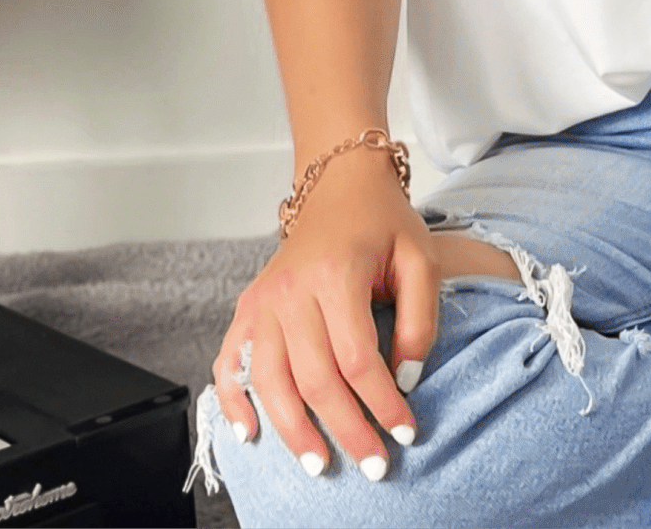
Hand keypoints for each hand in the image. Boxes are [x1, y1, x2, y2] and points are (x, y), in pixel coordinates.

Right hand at [212, 149, 437, 478]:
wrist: (340, 186)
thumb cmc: (384, 223)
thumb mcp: (421, 259)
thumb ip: (420, 320)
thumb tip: (404, 378)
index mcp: (335, 275)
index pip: (358, 359)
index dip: (382, 403)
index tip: (405, 432)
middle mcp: (290, 291)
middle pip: (315, 379)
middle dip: (345, 429)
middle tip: (373, 464)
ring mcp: (262, 301)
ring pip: (270, 381)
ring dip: (293, 431)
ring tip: (318, 464)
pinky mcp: (247, 308)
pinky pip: (229, 364)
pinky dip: (233, 402)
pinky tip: (251, 434)